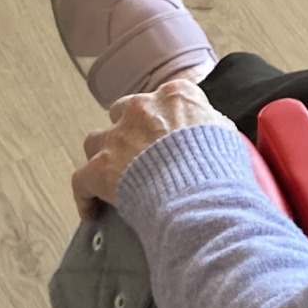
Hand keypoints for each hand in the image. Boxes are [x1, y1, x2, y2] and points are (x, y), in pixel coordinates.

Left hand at [73, 77, 231, 214]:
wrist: (200, 194)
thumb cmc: (220, 167)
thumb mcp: (227, 135)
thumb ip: (211, 125)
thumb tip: (209, 130)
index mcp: (175, 96)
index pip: (162, 99)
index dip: (162, 119)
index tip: (165, 134)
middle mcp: (141, 109)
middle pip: (122, 113)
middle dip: (127, 131)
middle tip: (138, 154)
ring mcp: (117, 138)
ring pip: (96, 141)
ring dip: (102, 156)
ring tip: (111, 177)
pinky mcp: (99, 168)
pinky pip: (81, 181)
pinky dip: (85, 196)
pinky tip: (92, 212)